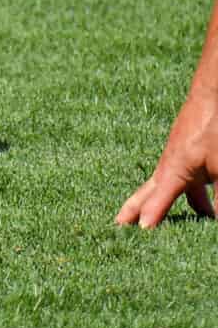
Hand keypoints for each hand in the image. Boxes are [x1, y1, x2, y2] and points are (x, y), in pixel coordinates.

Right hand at [115, 89, 217, 227]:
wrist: (213, 93)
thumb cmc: (214, 129)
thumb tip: (216, 219)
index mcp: (173, 171)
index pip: (157, 202)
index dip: (148, 219)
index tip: (137, 235)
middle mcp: (170, 166)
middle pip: (148, 193)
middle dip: (134, 209)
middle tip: (119, 225)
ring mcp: (178, 157)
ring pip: (169, 186)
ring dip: (171, 204)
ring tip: (182, 223)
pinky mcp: (189, 150)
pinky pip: (182, 177)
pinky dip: (188, 192)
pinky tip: (203, 197)